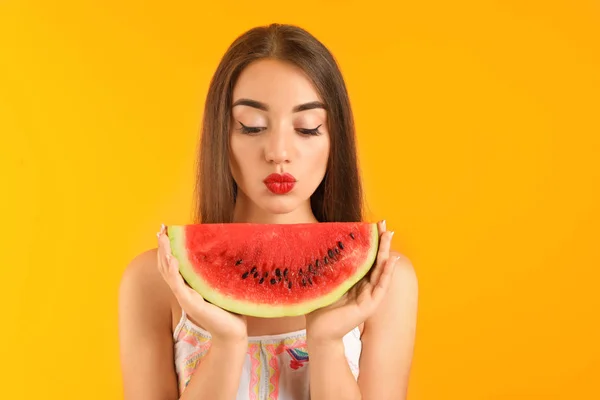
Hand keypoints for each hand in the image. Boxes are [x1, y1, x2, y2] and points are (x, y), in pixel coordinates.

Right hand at [156, 224, 247, 344]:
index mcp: (188, 286)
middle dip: (162, 247)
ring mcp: (185, 298)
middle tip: (160, 230)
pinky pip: (179, 286)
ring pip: (169, 273)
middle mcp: (183, 291)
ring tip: (163, 240)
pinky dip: (174, 272)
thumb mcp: (219, 285)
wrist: (232, 332)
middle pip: (166, 266)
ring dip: (165, 255)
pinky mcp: (191, 304)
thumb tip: (221, 251)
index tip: (165, 231)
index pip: (172, 264)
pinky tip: (173, 260)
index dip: (167, 249)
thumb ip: (214, 272)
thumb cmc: (228, 309)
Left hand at [305, 220, 398, 342]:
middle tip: (383, 223)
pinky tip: (392, 259)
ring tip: (389, 235)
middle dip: (380, 241)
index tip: (372, 224)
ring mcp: (369, 295)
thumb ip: (328, 268)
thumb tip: (318, 243)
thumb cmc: (319, 308)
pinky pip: (381, 286)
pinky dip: (387, 272)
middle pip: (375, 260)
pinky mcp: (369, 305)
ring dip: (386, 251)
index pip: (365, 257)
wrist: (319, 332)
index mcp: (354, 280)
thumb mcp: (325, 282)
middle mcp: (364, 286)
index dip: (370, 241)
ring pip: (381, 270)